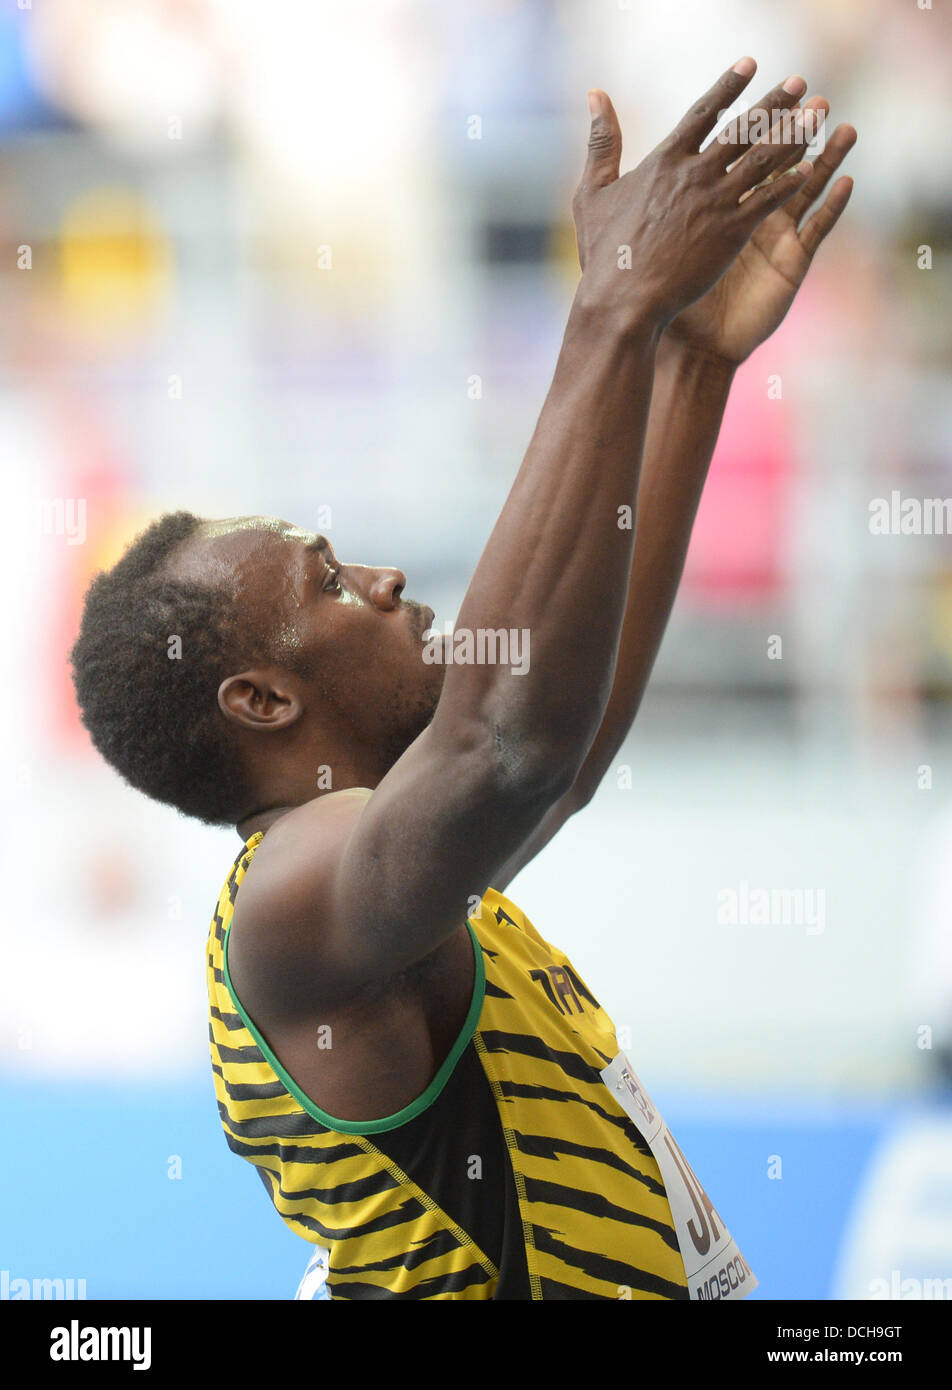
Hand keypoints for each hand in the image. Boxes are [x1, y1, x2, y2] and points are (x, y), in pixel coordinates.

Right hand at [572, 59, 815, 332]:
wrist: (622, 299)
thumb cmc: (604, 252)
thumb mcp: (593, 190)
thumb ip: (602, 141)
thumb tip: (596, 94)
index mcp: (664, 160)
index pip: (703, 113)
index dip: (728, 87)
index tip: (749, 65)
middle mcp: (695, 174)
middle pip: (743, 129)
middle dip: (774, 102)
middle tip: (800, 82)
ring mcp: (716, 202)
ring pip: (763, 158)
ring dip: (793, 134)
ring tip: (817, 114)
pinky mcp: (731, 232)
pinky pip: (768, 200)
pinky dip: (788, 183)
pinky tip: (809, 169)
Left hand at [664, 98, 856, 363]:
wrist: (692, 348)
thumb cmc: (668, 301)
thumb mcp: (652, 246)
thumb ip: (647, 202)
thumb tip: (628, 168)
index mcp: (720, 207)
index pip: (739, 156)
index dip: (753, 125)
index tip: (763, 89)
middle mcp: (752, 217)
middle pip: (778, 164)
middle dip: (795, 131)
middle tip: (815, 98)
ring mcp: (775, 239)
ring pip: (806, 190)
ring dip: (826, 159)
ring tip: (844, 129)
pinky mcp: (790, 265)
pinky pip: (816, 230)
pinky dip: (832, 206)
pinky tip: (846, 181)